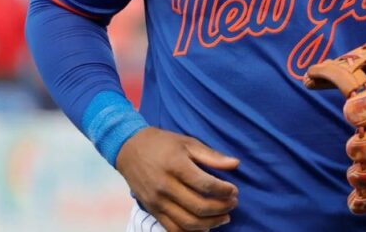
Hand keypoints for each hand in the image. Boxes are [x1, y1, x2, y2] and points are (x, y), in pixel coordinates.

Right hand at [116, 127, 238, 231]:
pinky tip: (205, 226)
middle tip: (233, 203)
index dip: (224, 190)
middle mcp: (165, 186)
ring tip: (224, 217)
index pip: (205, 184)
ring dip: (211, 223)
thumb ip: (211, 155)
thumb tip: (236, 164)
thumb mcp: (187, 142)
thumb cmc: (162, 144)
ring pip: (188, 222)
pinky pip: (173, 229)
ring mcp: (157, 201)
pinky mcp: (152, 210)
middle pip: (199, 206)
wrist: (129, 149)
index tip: (234, 190)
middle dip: (221, 208)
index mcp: (176, 165)